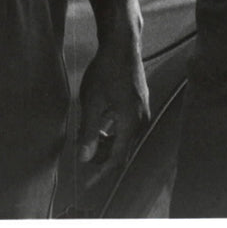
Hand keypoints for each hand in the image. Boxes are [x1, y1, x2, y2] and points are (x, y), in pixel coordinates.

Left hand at [75, 32, 149, 188]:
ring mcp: (143, 111)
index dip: (101, 172)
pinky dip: (114, 132)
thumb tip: (84, 158)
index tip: (87, 182)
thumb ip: (88, 131)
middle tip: (84, 161)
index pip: (117, 158)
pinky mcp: (140, 103)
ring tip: (88, 144)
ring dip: (108, 144)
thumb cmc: (106, 71)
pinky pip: (127, 127)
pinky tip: (100, 126)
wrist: (122, 45)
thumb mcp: (91, 102)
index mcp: (131, 124)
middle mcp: (141, 120)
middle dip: (103, 158)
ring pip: (125, 138)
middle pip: (123, 150)